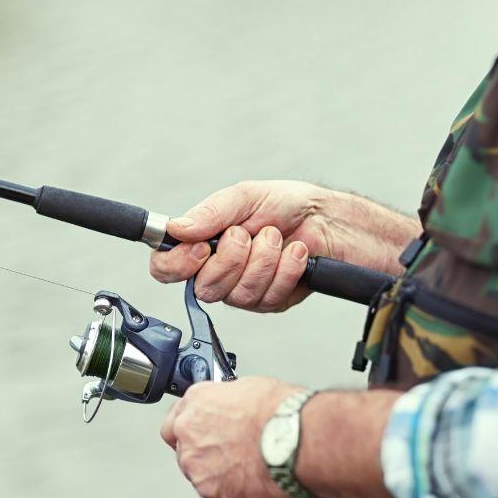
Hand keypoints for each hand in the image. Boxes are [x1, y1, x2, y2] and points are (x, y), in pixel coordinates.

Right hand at [149, 181, 419, 311]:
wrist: (331, 220)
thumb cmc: (288, 204)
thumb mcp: (245, 197)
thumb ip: (210, 213)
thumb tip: (176, 228)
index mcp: (202, 243)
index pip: (166, 267)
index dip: (176, 265)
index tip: (200, 248)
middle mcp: (218, 270)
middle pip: (203, 287)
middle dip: (231, 259)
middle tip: (248, 234)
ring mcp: (244, 288)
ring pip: (238, 295)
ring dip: (263, 261)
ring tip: (278, 238)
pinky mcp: (271, 301)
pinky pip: (268, 298)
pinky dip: (285, 270)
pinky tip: (295, 254)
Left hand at [159, 377, 302, 497]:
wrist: (296, 442)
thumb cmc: (279, 412)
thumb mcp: (247, 388)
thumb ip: (226, 403)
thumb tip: (230, 408)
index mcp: (193, 408)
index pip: (174, 424)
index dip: (192, 430)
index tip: (205, 433)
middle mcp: (188, 441)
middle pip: (187, 453)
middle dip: (207, 454)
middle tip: (236, 452)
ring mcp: (200, 474)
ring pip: (205, 478)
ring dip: (222, 474)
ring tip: (254, 466)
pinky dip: (239, 493)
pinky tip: (259, 481)